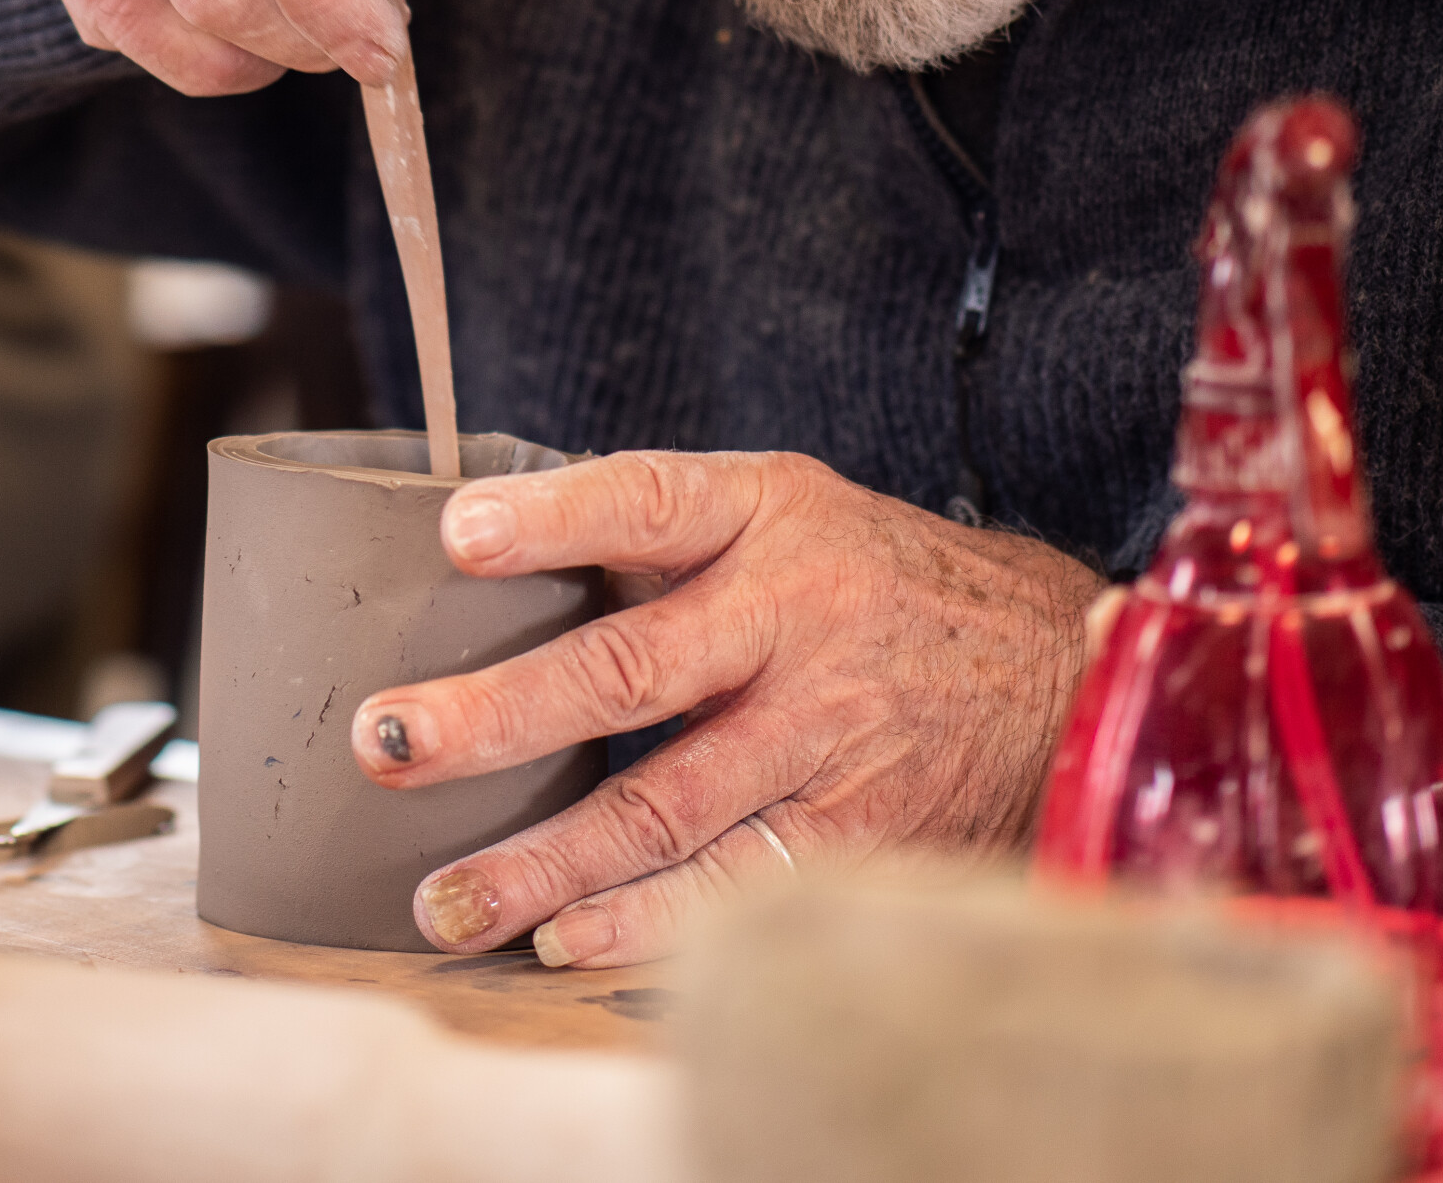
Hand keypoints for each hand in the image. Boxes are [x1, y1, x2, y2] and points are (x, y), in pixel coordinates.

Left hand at [349, 450, 1105, 965]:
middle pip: (632, 669)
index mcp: (769, 518)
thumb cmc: (868, 581)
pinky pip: (736, 884)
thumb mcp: (785, 511)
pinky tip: (560, 940)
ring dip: (546, 860)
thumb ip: (660, 534)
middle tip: (388, 743)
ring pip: (668, 806)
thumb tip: (486, 545)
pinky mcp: (857, 830)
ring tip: (445, 898)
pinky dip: (643, 922)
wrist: (1055, 667)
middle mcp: (796, 621)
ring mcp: (828, 735)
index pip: (650, 502)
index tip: (457, 534)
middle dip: (500, 714)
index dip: (554, 517)